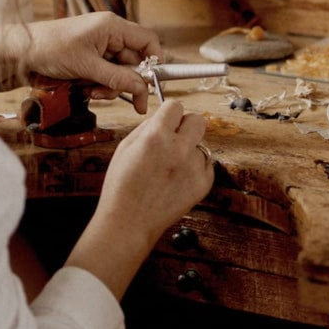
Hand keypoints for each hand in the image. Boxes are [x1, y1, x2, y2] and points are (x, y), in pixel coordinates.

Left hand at [4, 12, 161, 112]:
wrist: (20, 53)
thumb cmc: (50, 49)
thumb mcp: (86, 66)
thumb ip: (117, 78)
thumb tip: (142, 89)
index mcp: (113, 27)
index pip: (148, 41)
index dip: (154, 62)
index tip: (150, 84)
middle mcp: (110, 35)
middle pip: (134, 62)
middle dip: (125, 82)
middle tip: (119, 99)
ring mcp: (100, 48)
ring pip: (120, 73)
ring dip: (109, 87)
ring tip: (90, 91)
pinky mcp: (91, 59)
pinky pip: (105, 76)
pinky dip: (98, 85)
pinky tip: (84, 88)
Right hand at [66, 100, 213, 297]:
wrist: (129, 222)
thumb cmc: (122, 186)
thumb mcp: (125, 147)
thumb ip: (147, 127)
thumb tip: (162, 117)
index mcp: (156, 136)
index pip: (176, 106)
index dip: (169, 113)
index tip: (167, 120)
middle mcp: (179, 149)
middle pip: (198, 120)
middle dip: (186, 125)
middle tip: (175, 138)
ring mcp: (194, 167)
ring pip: (200, 145)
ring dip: (188, 151)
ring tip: (169, 168)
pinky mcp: (204, 184)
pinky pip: (206, 165)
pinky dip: (195, 169)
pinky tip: (177, 179)